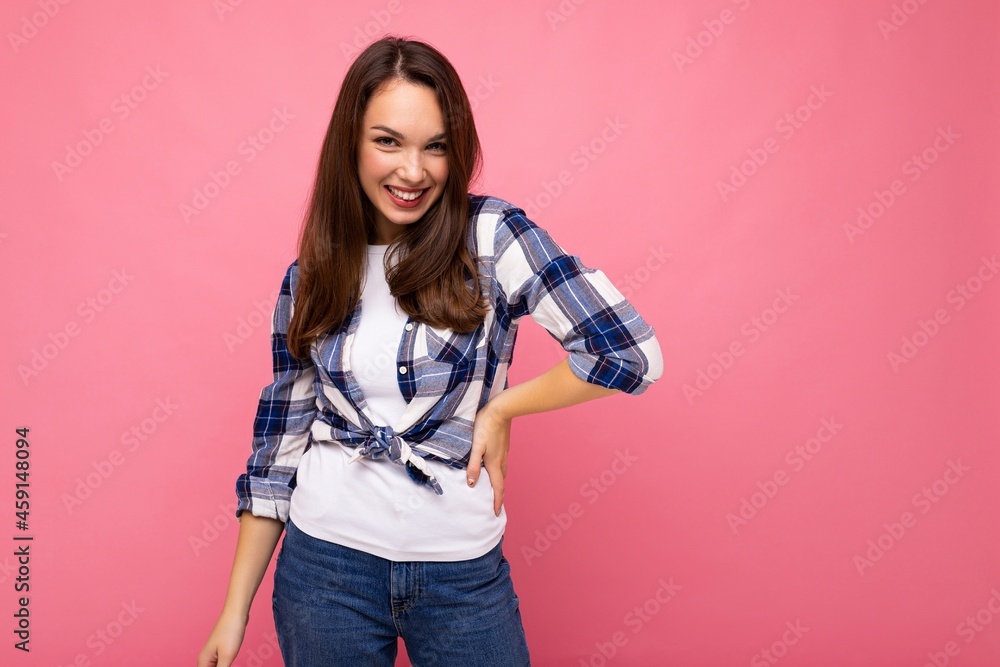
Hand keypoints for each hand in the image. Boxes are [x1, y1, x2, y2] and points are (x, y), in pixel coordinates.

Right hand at [197, 610, 247, 666]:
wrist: (236, 614)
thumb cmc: (230, 632)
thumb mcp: (227, 657)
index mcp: (203, 661)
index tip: (223, 666)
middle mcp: (206, 659)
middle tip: (228, 664)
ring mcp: (214, 655)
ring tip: (230, 663)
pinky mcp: (222, 651)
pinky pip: (222, 665)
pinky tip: (231, 664)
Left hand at [467, 402, 511, 516]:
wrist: (501, 409)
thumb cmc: (486, 426)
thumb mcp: (476, 446)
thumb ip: (473, 465)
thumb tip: (472, 484)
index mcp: (494, 463)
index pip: (497, 487)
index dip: (497, 501)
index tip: (497, 513)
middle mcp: (501, 460)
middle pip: (501, 482)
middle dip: (498, 494)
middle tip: (494, 504)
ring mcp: (504, 452)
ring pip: (502, 472)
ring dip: (498, 483)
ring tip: (493, 489)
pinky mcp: (503, 446)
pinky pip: (502, 464)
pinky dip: (498, 472)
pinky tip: (492, 468)